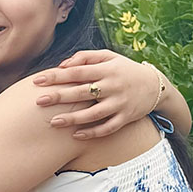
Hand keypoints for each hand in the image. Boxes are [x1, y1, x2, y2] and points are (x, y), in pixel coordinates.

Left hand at [32, 50, 160, 138]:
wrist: (155, 86)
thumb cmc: (124, 69)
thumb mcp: (109, 56)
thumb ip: (85, 57)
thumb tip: (62, 65)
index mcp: (106, 69)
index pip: (77, 71)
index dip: (56, 76)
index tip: (37, 81)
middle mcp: (112, 86)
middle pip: (82, 92)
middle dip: (59, 97)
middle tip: (39, 101)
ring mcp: (119, 103)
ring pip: (93, 114)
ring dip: (72, 119)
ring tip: (53, 122)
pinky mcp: (125, 118)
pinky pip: (107, 128)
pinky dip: (92, 132)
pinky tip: (76, 135)